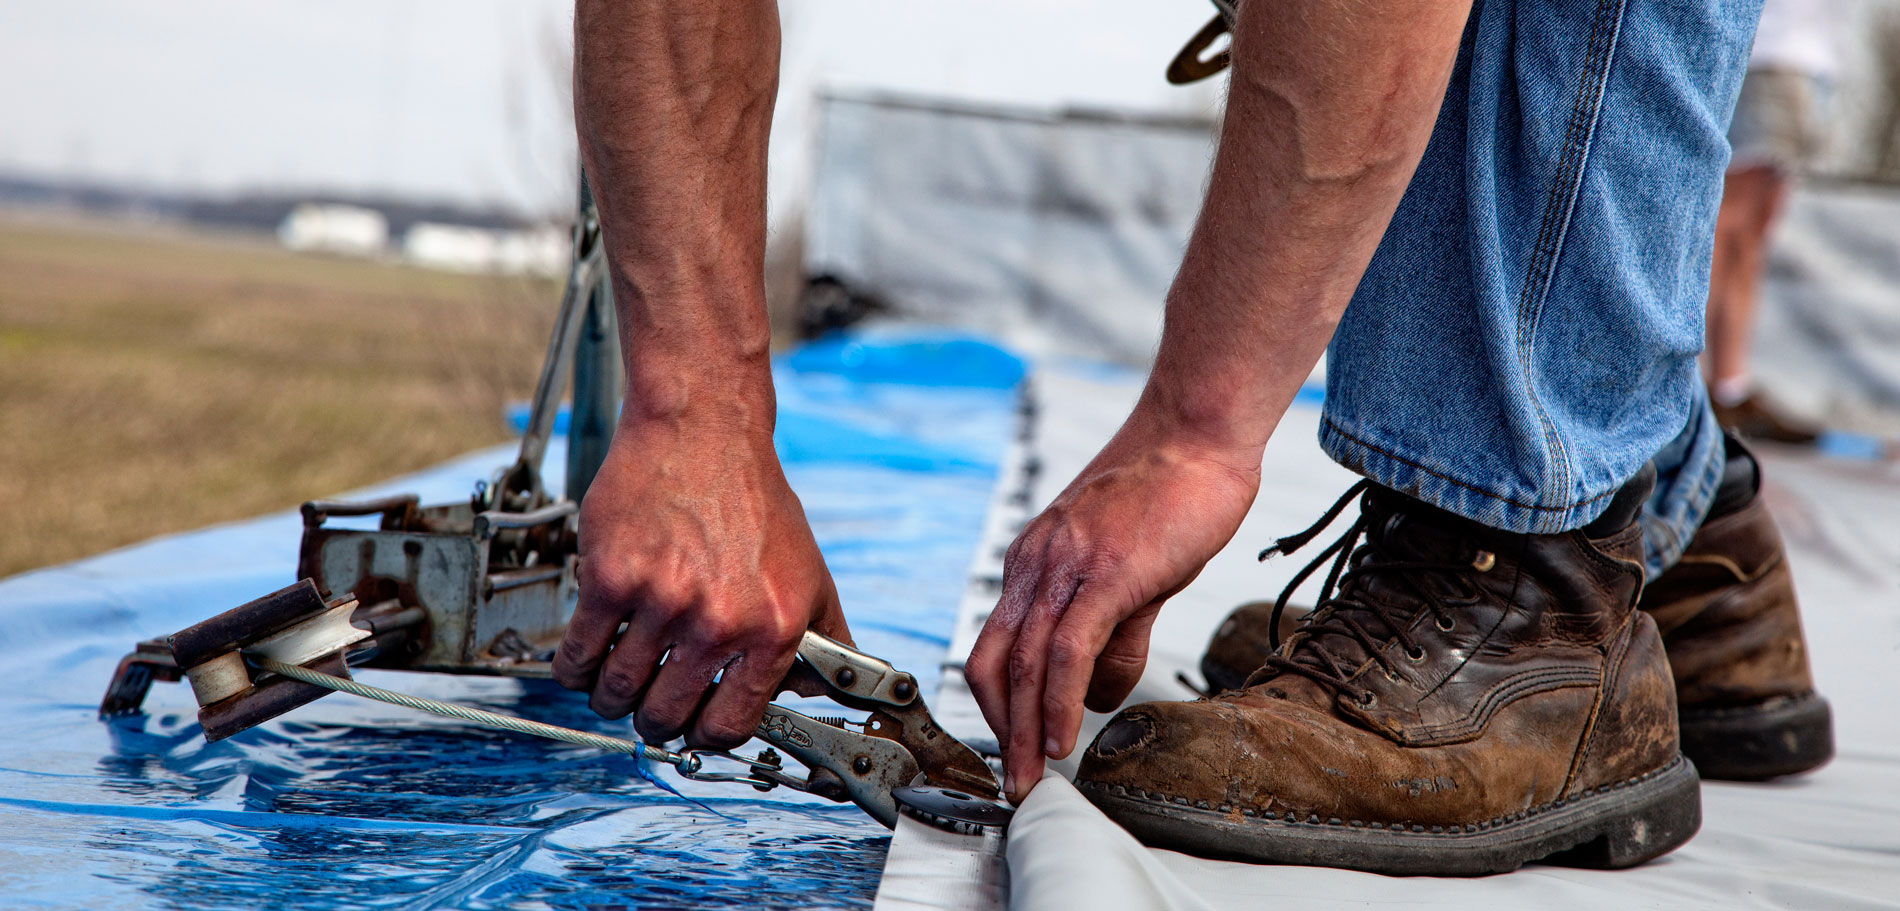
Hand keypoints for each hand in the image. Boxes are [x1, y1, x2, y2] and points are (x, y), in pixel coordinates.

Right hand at [553, 415, 849, 747]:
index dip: (706, 734)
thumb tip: (822, 695)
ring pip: (616, 693)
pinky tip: (586, 658)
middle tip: (652, 700)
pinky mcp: (609, 578)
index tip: (694, 725)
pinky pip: (577, 656)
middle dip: (655, 719)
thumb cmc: (754, 500)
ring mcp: (661, 601)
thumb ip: (824, 639)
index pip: (729, 725)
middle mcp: (718, 621)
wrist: (703, 431)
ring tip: (617, 679)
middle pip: (665, 717)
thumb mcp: (809, 574)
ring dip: (611, 696)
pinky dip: (575, 668)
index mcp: (771, 629)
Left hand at [966, 408, 1260, 802]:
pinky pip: (1068, 649)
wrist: (1197, 436)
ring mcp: (1066, 567)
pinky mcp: (1105, 573)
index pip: (996, 645)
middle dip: (1002, 731)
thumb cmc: (1171, 497)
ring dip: (1026, 731)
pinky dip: (1060, 700)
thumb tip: (1100, 696)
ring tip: (1035, 777)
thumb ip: (1114, 636)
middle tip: (1017, 782)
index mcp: (1034, 562)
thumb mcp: (1132, 575)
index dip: (999, 705)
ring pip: (1025, 664)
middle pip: (993, 662)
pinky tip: (1065, 738)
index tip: (1015, 749)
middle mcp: (1035, 564)